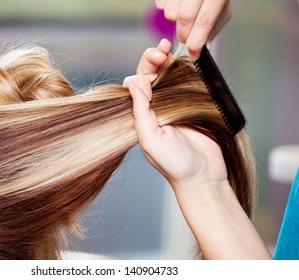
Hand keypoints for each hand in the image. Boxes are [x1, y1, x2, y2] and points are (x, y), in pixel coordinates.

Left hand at [124, 39, 227, 191]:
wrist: (204, 177)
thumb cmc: (175, 165)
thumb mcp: (151, 141)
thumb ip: (141, 114)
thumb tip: (135, 84)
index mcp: (141, 117)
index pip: (134, 88)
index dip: (140, 73)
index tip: (151, 66)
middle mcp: (155, 109)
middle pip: (149, 77)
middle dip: (152, 61)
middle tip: (160, 51)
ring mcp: (174, 106)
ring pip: (167, 77)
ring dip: (166, 61)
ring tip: (168, 49)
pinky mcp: (193, 106)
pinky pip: (186, 83)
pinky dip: (185, 70)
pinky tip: (185, 60)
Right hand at [155, 0, 230, 59]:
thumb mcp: (221, 7)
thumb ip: (212, 27)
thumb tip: (204, 48)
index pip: (204, 21)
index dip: (197, 42)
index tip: (194, 54)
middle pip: (185, 18)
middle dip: (184, 35)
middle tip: (187, 38)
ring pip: (170, 13)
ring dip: (174, 21)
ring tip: (184, 14)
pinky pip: (160, 4)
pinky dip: (166, 8)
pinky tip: (177, 3)